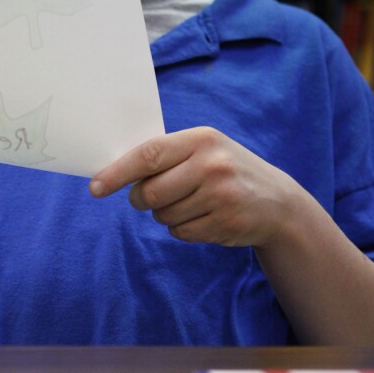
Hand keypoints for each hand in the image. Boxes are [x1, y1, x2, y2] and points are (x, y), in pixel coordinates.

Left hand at [89, 127, 300, 247]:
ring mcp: (221, 195)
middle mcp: (212, 165)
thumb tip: (113, 172)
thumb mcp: (204, 151)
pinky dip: (184, 229)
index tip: (95, 187)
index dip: (117, 172)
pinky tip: (206, 217)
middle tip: (152, 197)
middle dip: (142, 200)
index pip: (149, 154)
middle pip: (151, 192)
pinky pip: (180, 232)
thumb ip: (166, 157)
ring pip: (163, 215)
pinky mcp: (226, 222)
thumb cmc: (225, 172)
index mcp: (201, 139)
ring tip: (194, 203)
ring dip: (168, 214)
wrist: (278, 202)